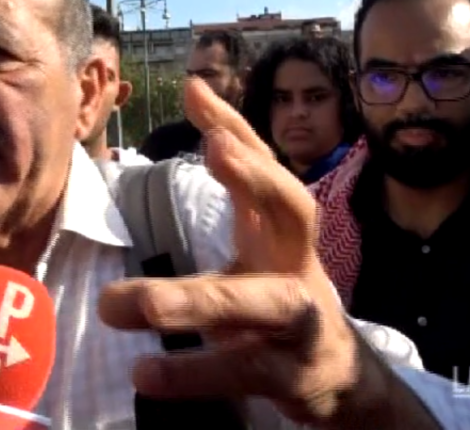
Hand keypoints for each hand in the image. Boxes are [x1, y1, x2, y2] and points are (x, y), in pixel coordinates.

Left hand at [98, 78, 369, 425]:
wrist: (343, 380)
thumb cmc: (283, 301)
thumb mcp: (259, 247)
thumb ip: (232, 194)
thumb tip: (198, 111)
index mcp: (283, 234)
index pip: (266, 167)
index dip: (236, 126)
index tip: (195, 88)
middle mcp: (300, 267)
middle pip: (295, 211)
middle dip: (259, 177)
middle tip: (214, 146)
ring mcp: (302, 322)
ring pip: (258, 302)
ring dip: (194, 300)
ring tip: (125, 304)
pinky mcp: (292, 376)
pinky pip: (242, 371)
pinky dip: (193, 373)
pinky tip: (145, 373)